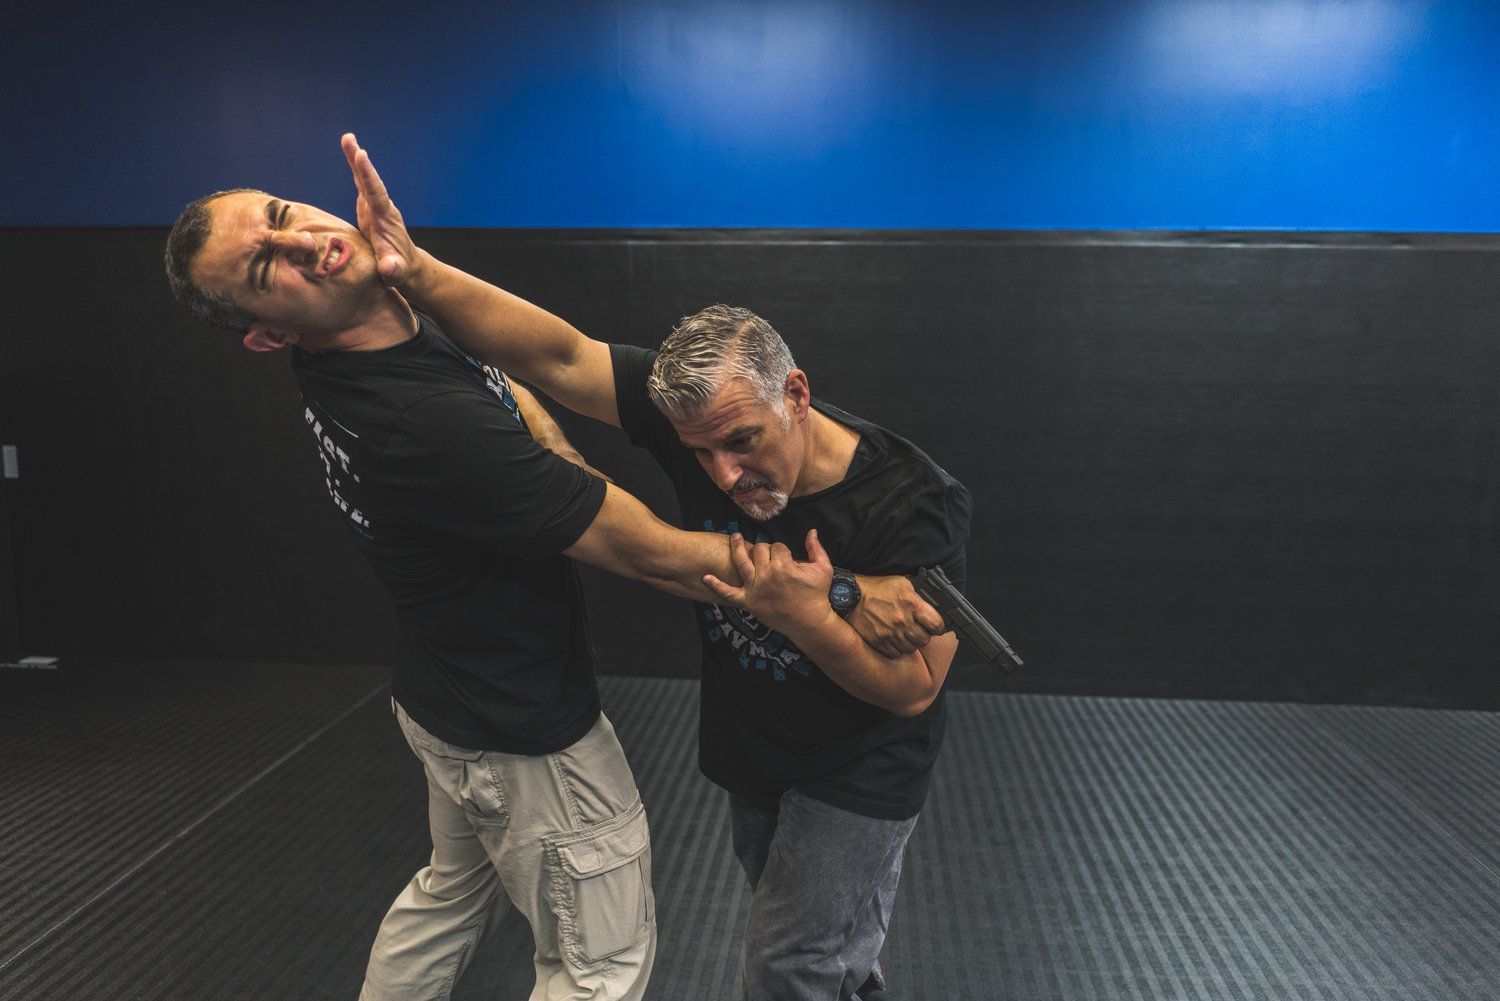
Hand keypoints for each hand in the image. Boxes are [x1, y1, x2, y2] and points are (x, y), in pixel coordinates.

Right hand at [340, 132, 420, 285]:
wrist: (406, 266)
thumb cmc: (400, 270)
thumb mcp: (396, 272)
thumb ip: (392, 268)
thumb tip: (388, 267)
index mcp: (385, 219)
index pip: (376, 193)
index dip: (368, 175)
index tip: (361, 155)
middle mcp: (381, 208)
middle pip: (369, 181)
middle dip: (359, 161)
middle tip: (349, 139)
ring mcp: (375, 208)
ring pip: (364, 180)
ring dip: (355, 160)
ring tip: (347, 138)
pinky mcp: (369, 211)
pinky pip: (361, 186)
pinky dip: (355, 171)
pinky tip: (351, 156)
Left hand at [703, 529, 837, 636]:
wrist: (809, 622)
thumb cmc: (816, 596)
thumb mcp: (823, 569)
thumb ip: (816, 548)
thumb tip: (811, 531)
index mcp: (783, 565)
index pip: (777, 546)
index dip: (782, 550)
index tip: (787, 558)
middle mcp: (766, 575)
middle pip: (759, 550)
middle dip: (764, 550)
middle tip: (770, 557)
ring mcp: (755, 588)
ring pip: (741, 561)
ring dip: (736, 548)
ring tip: (734, 538)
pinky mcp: (748, 602)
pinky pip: (728, 593)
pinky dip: (716, 586)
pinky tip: (706, 578)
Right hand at [847, 575, 946, 656]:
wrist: (851, 597)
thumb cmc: (878, 588)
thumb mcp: (903, 583)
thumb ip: (919, 595)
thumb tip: (934, 605)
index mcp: (911, 604)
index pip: (937, 625)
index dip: (938, 626)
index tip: (934, 626)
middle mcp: (902, 620)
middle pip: (925, 640)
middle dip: (923, 635)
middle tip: (917, 629)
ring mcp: (890, 633)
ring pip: (911, 649)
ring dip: (910, 642)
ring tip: (903, 633)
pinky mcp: (879, 642)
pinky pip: (896, 653)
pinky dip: (896, 648)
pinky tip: (893, 638)